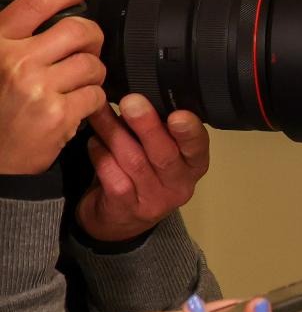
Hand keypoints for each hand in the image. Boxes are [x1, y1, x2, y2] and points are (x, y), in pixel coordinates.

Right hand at [0, 0, 105, 174]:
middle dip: (92, 39)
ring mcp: (37, 87)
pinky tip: (75, 108)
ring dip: (92, 76)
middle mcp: (15, 60)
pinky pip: (97, 96)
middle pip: (79, 31)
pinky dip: (93, 102)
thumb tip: (53, 19)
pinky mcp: (58, 113)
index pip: (36, 2)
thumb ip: (18, 42)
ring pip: (92, 65)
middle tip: (87, 50)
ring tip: (75, 86)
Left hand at [73, 94, 212, 244]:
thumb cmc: (141, 175)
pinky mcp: (125, 207)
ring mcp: (153, 199)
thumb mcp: (159, 152)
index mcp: (193, 165)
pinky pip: (111, 175)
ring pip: (133, 161)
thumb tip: (140, 92)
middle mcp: (179, 184)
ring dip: (114, 133)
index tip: (178, 115)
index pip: (198, 147)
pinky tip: (92, 141)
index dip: (190, 132)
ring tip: (98, 111)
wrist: (119, 220)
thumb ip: (158, 129)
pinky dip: (100, 154)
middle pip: (164, 154)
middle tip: (132, 101)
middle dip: (148, 126)